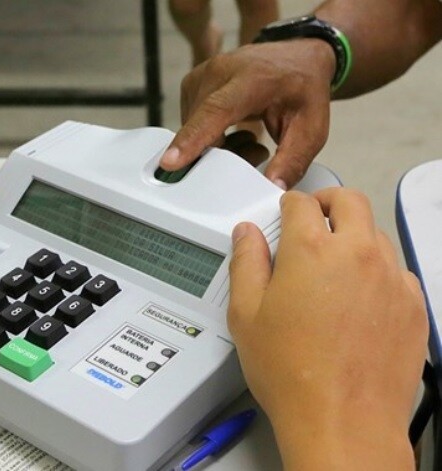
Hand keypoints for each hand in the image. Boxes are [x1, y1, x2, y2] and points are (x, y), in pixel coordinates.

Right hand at [161, 39, 336, 188]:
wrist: (298, 57)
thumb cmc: (303, 89)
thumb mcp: (312, 128)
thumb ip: (293, 160)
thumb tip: (273, 187)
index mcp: (252, 78)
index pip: (215, 111)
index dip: (192, 138)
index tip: (171, 162)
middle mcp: (220, 71)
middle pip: (201, 127)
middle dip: (221, 153)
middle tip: (257, 151)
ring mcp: (201, 75)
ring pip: (193, 129)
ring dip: (215, 144)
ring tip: (247, 136)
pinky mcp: (191, 83)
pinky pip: (191, 123)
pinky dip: (208, 134)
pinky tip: (231, 128)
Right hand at [227, 188, 426, 468]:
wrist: (343, 420)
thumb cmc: (292, 374)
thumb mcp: (246, 315)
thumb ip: (245, 263)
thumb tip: (247, 235)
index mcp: (310, 250)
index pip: (301, 203)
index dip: (288, 204)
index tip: (284, 214)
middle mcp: (357, 254)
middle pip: (350, 201)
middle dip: (328, 202)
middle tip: (313, 219)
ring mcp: (391, 278)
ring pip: (376, 234)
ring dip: (354, 236)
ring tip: (333, 265)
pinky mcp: (413, 305)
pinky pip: (397, 271)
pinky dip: (378, 272)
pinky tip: (358, 299)